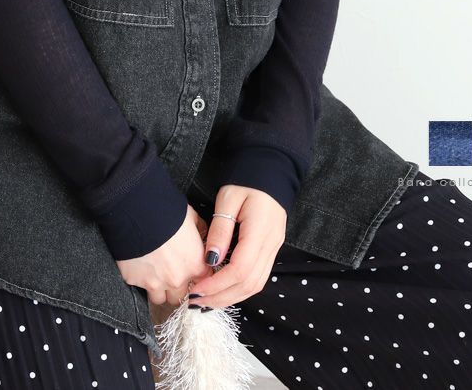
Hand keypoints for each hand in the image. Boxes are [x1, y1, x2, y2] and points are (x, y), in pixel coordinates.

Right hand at [116, 204, 212, 306]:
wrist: (137, 211)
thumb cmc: (166, 211)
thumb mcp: (192, 216)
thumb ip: (201, 231)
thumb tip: (203, 235)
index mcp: (195, 264)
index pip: (205, 281)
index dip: (199, 276)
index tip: (192, 270)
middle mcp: (177, 279)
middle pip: (182, 295)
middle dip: (178, 285)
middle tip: (172, 270)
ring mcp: (155, 283)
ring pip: (160, 299)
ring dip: (160, 289)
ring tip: (156, 272)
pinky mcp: (134, 281)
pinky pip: (140, 288)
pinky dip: (141, 279)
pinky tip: (140, 264)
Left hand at [187, 184, 286, 308]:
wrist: (269, 170)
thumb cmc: (246, 181)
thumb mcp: (228, 199)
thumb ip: (220, 230)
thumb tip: (210, 260)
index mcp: (260, 230)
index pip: (240, 269)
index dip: (217, 285)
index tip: (196, 289)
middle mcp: (272, 244)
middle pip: (249, 284)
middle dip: (221, 297)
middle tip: (196, 302)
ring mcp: (275, 248)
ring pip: (256, 285)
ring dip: (231, 297)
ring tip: (206, 301)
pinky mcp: (272, 249)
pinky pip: (259, 277)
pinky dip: (240, 288)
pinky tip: (222, 289)